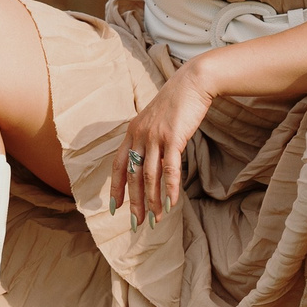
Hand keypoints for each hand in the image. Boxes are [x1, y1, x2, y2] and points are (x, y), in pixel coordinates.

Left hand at [114, 59, 215, 222]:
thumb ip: (147, 139)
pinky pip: (170, 169)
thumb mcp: (154, 120)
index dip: (116, 188)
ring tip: (155, 219)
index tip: (114, 208)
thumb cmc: (176, 103)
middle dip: (134, 202)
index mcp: (131, 132)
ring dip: (152, 201)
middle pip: (133, 176)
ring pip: (150, 176)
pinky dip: (170, 189)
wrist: (192, 83)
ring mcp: (155, 137)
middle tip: (137, 223)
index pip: (118, 165)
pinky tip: (171, 204)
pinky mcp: (173, 138)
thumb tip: (147, 161)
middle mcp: (139, 136)